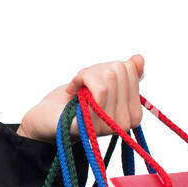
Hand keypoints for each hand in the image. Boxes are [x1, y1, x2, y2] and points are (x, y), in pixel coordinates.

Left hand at [16, 54, 145, 142]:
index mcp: (133, 113)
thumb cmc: (76, 99)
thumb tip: (139, 59)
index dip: (108, 66)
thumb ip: (124, 73)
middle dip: (96, 70)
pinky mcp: (90, 126)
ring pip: (108, 80)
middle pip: (119, 72)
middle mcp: (124, 123)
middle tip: (82, 82)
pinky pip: (98, 93)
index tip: (94, 78)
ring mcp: (108, 127)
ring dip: (85, 75)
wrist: (48, 117)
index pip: (130, 70)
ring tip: (76, 87)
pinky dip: (79, 82)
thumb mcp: (102, 80)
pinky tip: (70, 90)